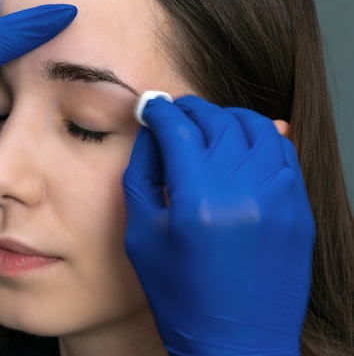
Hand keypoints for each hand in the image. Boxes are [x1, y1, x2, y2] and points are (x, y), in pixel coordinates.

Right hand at [123, 95, 313, 355]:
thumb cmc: (181, 293)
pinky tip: (242, 142)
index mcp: (197, 200)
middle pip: (216, 121)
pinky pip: (283, 152)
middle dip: (190, 110)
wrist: (236, 340)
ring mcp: (279, 197)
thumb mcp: (142, 235)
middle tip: (174, 114)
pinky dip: (261, 137)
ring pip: (255, 127)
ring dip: (226, 118)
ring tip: (207, 126)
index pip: (178, 128)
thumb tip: (151, 135)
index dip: (160, 111)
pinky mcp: (297, 208)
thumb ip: (142, 176)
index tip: (151, 107)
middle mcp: (243, 190)